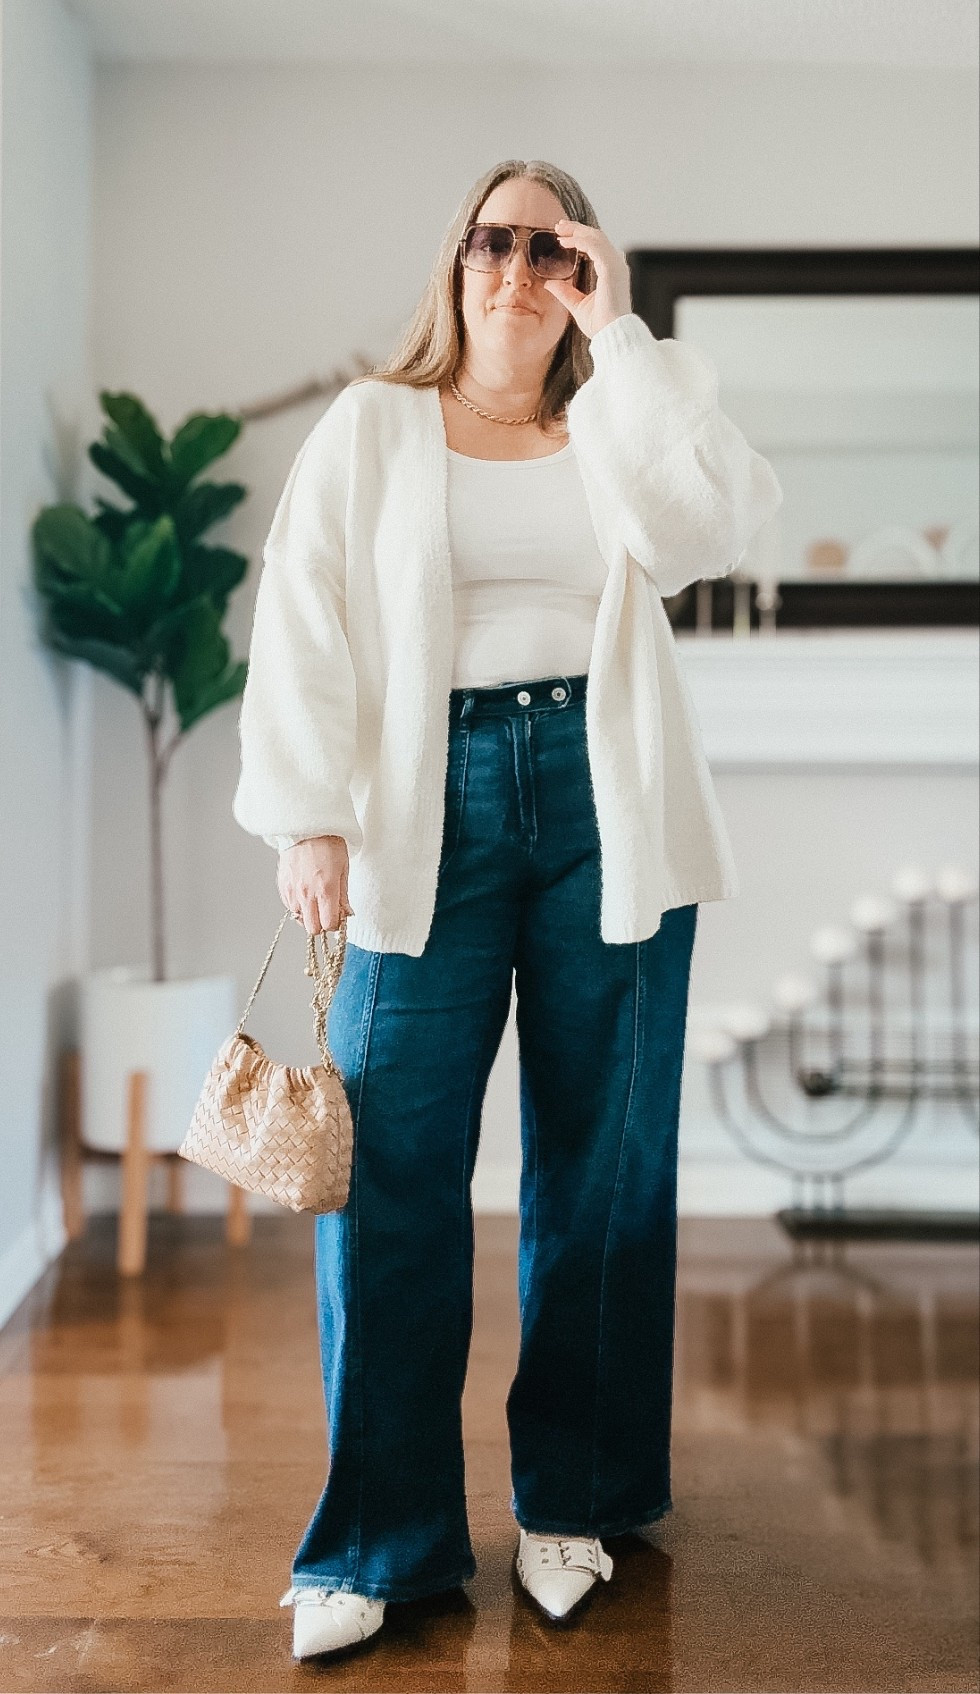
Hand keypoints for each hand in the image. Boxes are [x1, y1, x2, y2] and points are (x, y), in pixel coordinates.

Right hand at [277, 835, 353, 935]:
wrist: (306, 827)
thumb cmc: (328, 844)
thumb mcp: (344, 869)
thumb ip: (343, 896)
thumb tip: (346, 913)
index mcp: (325, 890)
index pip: (329, 925)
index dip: (335, 924)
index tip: (338, 917)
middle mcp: (306, 894)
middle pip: (312, 929)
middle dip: (321, 924)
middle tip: (327, 912)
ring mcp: (292, 891)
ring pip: (299, 919)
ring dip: (309, 914)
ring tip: (315, 899)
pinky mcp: (282, 886)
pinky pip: (290, 907)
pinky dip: (298, 905)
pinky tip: (305, 893)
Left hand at [543, 219, 632, 339]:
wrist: (613, 335)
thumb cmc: (601, 325)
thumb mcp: (577, 305)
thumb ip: (565, 292)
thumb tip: (549, 283)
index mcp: (611, 272)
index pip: (596, 247)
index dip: (580, 239)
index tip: (563, 237)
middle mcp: (616, 266)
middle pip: (596, 237)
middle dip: (577, 229)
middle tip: (559, 226)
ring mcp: (616, 266)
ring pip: (596, 237)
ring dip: (577, 230)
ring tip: (560, 228)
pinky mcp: (612, 269)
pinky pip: (595, 246)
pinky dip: (580, 240)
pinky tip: (567, 240)